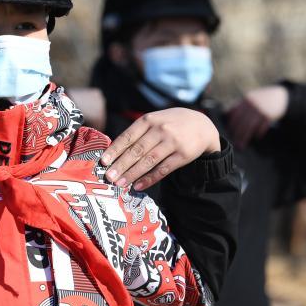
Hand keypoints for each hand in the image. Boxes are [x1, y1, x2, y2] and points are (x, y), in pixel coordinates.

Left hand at [100, 107, 220, 190]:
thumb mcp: (155, 120)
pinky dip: (150, 178)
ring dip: (133, 174)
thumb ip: (138, 132)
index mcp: (149, 120)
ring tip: (120, 183)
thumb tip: (115, 151)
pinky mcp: (183, 155)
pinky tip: (138, 185)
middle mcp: (160, 130)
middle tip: (109, 177)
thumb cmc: (171, 123)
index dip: (115, 150)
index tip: (103, 162)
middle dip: (121, 165)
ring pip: (149, 161)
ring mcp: (172, 142)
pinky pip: (163, 169)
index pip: (128, 137)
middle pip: (137, 150)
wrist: (202, 125)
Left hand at [225, 85, 288, 147]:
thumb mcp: (250, 99)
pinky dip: (258, 133)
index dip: (230, 125)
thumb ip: (240, 106)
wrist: (280, 96)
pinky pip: (261, 126)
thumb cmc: (262, 99)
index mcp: (245, 101)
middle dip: (236, 134)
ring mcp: (259, 110)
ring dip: (244, 137)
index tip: (228, 134)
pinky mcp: (268, 115)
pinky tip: (256, 137)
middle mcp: (251, 105)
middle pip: (241, 122)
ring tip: (241, 145)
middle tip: (233, 144)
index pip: (233, 115)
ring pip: (249, 127)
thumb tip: (226, 114)